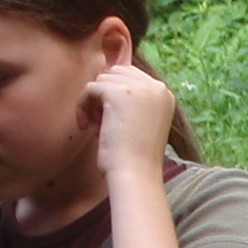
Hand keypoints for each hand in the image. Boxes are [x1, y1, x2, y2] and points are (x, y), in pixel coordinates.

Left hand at [88, 64, 177, 178]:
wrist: (136, 174)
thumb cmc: (135, 157)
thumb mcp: (141, 122)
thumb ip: (132, 100)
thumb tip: (104, 75)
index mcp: (164, 94)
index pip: (131, 76)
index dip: (114, 95)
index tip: (111, 120)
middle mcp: (156, 86)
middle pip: (116, 73)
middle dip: (104, 95)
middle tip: (102, 122)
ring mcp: (139, 87)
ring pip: (102, 80)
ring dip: (94, 102)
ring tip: (98, 127)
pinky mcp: (118, 92)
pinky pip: (90, 88)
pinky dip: (82, 106)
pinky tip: (86, 126)